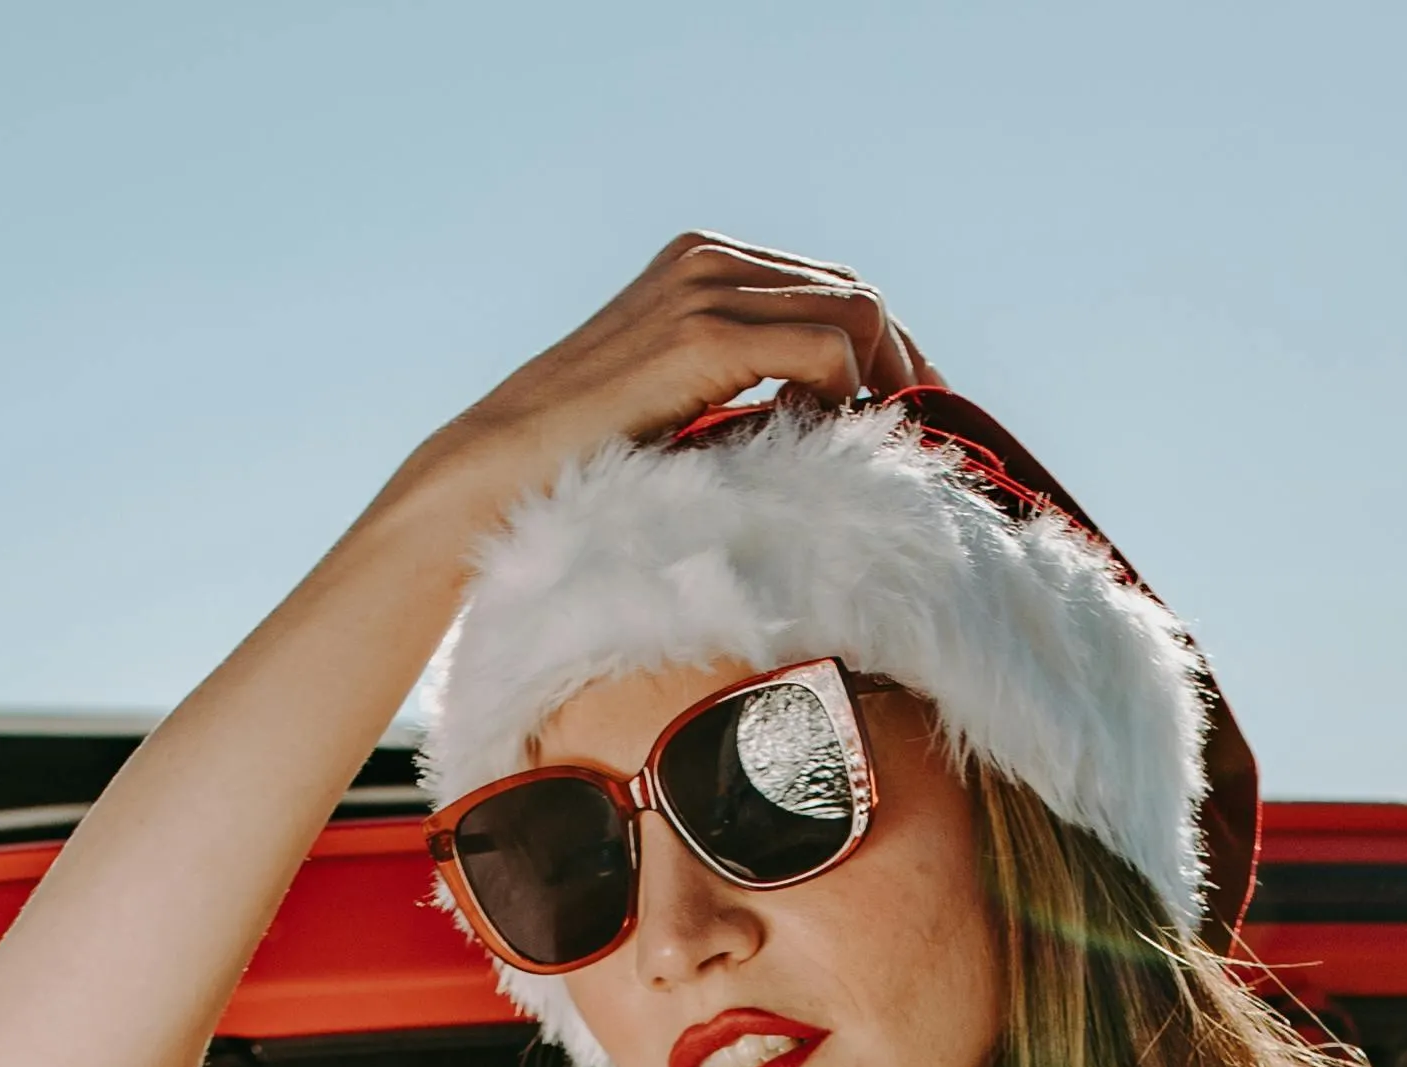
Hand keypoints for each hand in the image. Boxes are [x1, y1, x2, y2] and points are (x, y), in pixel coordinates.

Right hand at [394, 235, 932, 528]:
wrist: (497, 470)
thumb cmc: (580, 456)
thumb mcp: (674, 395)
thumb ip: (739, 376)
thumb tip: (827, 411)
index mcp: (701, 262)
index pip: (833, 285)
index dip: (885, 350)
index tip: (906, 415)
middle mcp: (707, 257)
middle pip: (857, 292)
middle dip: (898, 366)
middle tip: (909, 438)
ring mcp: (704, 288)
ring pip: (856, 312)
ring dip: (877, 384)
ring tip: (858, 446)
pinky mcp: (702, 335)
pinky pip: (826, 352)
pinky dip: (842, 398)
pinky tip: (815, 442)